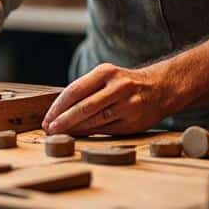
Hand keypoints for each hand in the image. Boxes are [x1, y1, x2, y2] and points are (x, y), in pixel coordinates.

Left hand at [41, 63, 169, 135]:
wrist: (161, 88)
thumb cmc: (125, 84)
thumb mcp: (107, 77)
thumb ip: (86, 90)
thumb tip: (58, 111)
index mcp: (106, 72)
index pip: (75, 90)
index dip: (58, 107)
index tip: (47, 119)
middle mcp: (118, 87)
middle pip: (83, 107)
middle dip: (63, 121)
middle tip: (49, 130)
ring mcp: (127, 105)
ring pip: (95, 120)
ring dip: (75, 129)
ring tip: (60, 134)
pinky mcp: (134, 121)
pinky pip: (106, 129)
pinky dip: (90, 133)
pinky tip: (79, 136)